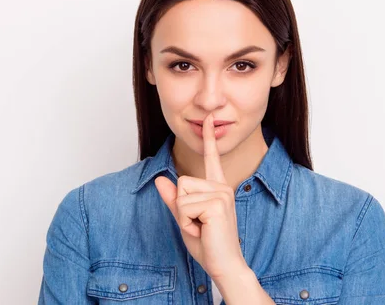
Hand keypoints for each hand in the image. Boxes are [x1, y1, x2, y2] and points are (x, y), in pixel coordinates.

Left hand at [154, 113, 246, 279]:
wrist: (224, 265)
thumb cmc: (208, 245)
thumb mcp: (185, 220)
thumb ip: (173, 199)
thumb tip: (160, 179)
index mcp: (217, 188)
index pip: (211, 158)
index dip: (209, 138)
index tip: (209, 119)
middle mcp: (221, 187)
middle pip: (182, 181)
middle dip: (181, 207)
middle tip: (198, 225)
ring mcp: (221, 193)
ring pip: (182, 194)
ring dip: (184, 216)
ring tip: (202, 228)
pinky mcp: (217, 202)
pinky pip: (184, 205)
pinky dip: (187, 222)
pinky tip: (203, 230)